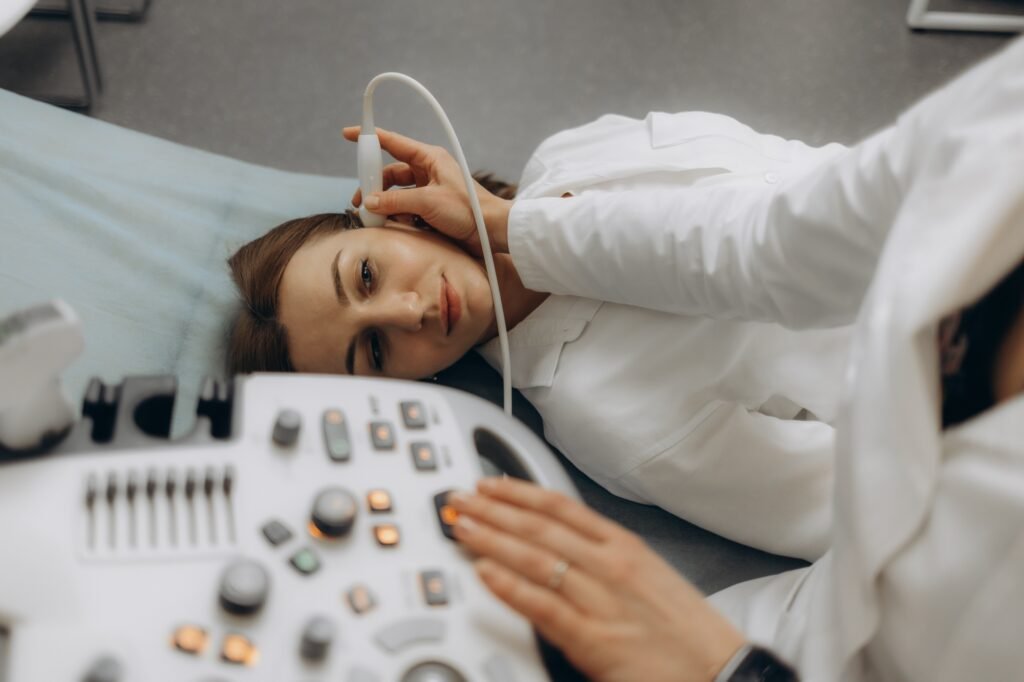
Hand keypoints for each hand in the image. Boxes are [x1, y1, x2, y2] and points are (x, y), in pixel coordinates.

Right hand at [342, 126, 512, 254]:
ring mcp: (430, 190)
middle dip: (373, 187)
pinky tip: (394, 225)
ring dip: (385, 205)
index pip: (392, 142)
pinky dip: (398, 215)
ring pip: (397, 193)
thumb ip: (395, 202)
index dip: (369, 138)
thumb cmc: (468, 210)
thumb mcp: (427, 202)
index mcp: (429, 158)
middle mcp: (428, 171)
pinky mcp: (432, 208)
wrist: (491, 231)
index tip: (348, 134)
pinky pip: (407, 207)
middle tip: (360, 203)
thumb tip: (370, 202)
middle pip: (390, 174)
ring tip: (375, 219)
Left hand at [448, 478, 745, 681]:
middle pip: (539, 528)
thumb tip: (561, 543)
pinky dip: (510, 587)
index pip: (560, 508)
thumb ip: (604, 556)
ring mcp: (600, 600)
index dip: (519, 492)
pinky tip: (485, 573)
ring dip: (491, 540)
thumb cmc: (684, 629)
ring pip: (535, 559)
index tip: (490, 485)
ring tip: (463, 528)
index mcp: (624, 546)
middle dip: (493, 510)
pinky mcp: (592, 639)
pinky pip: (543, 606)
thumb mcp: (647, 575)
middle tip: (460, 500)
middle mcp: (610, 566)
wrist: (719, 671)